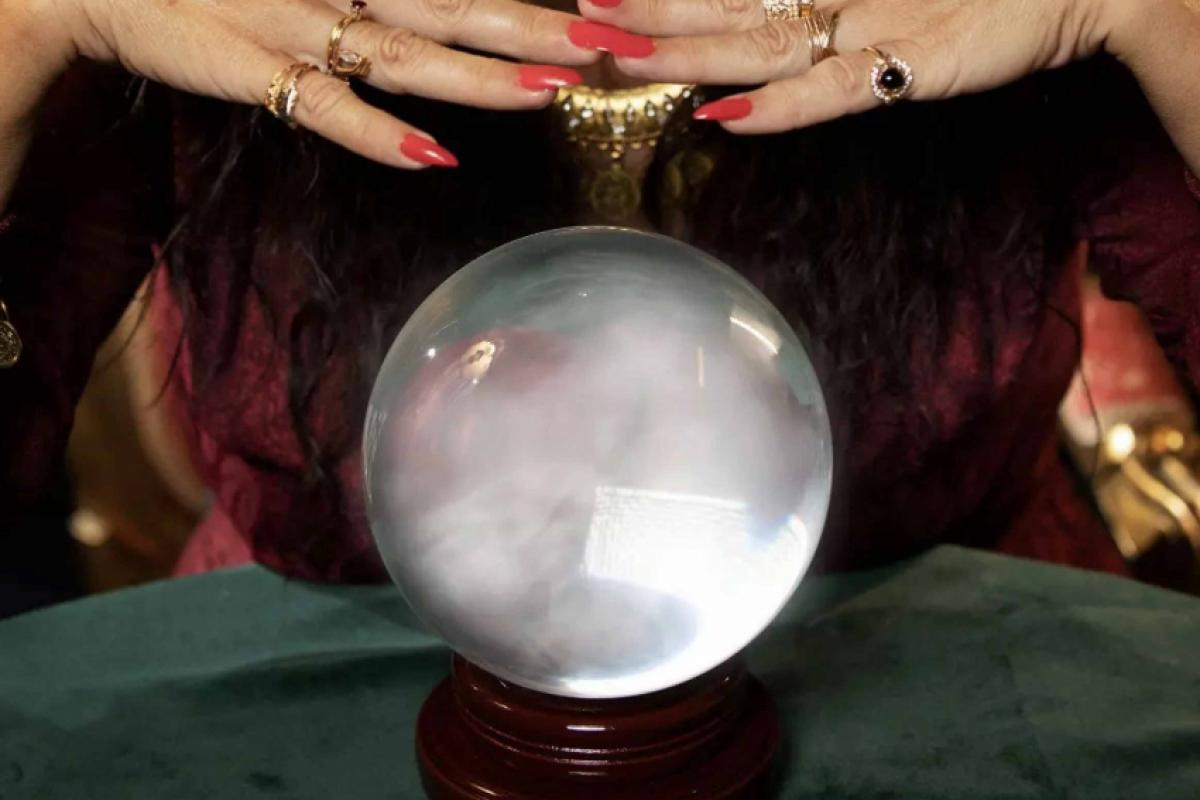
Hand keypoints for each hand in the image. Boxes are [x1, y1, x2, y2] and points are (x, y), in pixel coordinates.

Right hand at [26, 0, 609, 166]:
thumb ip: (382, 1)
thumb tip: (433, 18)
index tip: (605, 10)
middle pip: (460, 10)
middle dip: (543, 30)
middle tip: (617, 45)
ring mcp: (303, 29)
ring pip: (409, 55)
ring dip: (483, 77)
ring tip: (554, 92)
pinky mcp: (257, 69)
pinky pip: (324, 108)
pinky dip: (378, 132)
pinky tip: (435, 158)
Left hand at [578, 0, 1120, 131]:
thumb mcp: (888, 13)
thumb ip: (826, 46)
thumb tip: (751, 76)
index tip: (603, 0)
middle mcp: (834, 2)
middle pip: (724, 10)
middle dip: (648, 16)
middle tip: (579, 17)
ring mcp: (868, 29)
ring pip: (759, 42)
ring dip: (686, 48)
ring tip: (617, 49)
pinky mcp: (909, 63)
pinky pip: (836, 92)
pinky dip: (783, 108)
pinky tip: (725, 117)